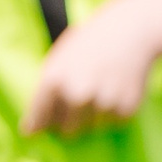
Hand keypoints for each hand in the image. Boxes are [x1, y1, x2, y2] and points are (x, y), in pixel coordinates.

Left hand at [21, 0, 161, 135]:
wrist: (131, 30)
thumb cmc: (89, 44)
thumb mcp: (59, 60)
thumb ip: (44, 93)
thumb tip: (30, 132)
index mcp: (54, 80)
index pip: (39, 119)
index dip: (39, 124)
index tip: (39, 128)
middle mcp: (77, 95)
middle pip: (67, 130)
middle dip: (71, 120)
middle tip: (81, 99)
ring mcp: (102, 103)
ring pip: (92, 128)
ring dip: (94, 116)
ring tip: (101, 89)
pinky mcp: (125, 109)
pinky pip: (113, 123)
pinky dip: (114, 111)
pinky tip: (117, 89)